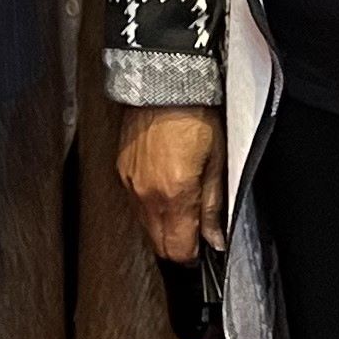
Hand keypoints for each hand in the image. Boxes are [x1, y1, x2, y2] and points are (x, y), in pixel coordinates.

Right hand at [117, 104, 225, 263]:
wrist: (164, 83)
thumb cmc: (195, 117)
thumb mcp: (217, 162)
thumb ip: (213, 206)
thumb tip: (216, 239)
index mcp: (174, 195)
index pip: (178, 250)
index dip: (193, 255)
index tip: (204, 247)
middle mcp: (147, 195)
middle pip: (158, 245)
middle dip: (177, 245)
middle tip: (195, 231)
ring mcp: (131, 184)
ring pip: (146, 227)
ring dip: (164, 226)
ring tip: (182, 205)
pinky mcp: (122, 172)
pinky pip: (136, 204)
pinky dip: (150, 206)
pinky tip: (165, 188)